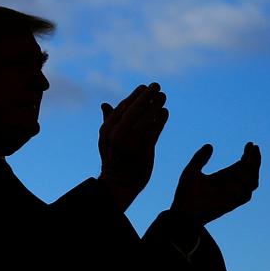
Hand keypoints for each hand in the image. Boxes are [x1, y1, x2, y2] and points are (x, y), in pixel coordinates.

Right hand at [98, 82, 169, 210]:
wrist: (119, 184)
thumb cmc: (114, 160)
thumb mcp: (106, 141)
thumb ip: (107, 121)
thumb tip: (104, 104)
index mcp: (107, 130)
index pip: (122, 107)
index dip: (135, 95)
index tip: (144, 87)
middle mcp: (117, 134)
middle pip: (135, 109)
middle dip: (147, 95)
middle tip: (157, 86)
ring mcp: (131, 141)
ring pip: (147, 117)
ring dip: (157, 104)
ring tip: (164, 97)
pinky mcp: (144, 148)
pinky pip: (155, 129)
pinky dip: (161, 119)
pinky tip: (165, 112)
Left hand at [171, 142, 260, 226]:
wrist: (182, 213)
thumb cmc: (185, 194)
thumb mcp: (191, 172)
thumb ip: (200, 159)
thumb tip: (209, 145)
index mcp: (222, 177)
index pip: (241, 165)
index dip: (248, 155)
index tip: (250, 143)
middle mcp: (230, 186)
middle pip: (250, 172)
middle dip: (254, 160)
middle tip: (252, 147)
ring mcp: (232, 196)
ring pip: (252, 182)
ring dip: (254, 170)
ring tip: (250, 158)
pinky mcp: (231, 204)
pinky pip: (245, 196)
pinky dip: (248, 186)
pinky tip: (247, 174)